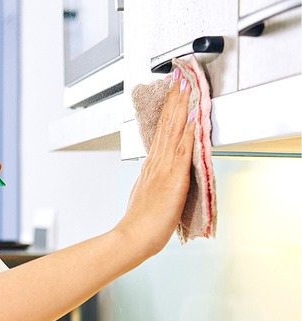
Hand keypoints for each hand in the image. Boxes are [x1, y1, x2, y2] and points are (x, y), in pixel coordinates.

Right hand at [117, 70, 194, 255]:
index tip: (174, 92)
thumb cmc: (141, 222)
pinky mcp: (174, 178)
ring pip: (174, 131)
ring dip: (181, 107)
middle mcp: (157, 163)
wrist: (133, 236)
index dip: (169, 110)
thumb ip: (155, 179)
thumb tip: (159, 171)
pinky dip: (187, 132)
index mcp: (152, 166)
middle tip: (179, 78)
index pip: (162, 131)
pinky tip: (192, 117)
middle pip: (167, 125)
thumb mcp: (148, 194)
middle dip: (175, 100)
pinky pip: (183, 150)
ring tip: (186, 87)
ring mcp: (164, 168)